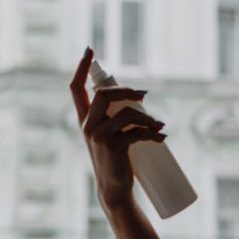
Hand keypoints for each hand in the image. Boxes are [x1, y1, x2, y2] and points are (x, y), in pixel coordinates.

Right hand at [69, 46, 166, 210]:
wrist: (114, 189)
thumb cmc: (116, 161)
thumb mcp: (110, 136)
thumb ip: (116, 118)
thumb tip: (140, 99)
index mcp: (84, 120)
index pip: (75, 88)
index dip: (82, 67)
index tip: (89, 49)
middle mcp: (87, 126)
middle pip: (102, 94)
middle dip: (126, 91)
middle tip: (144, 95)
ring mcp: (98, 137)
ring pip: (125, 113)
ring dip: (147, 117)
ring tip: (160, 126)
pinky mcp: (112, 147)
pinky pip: (136, 132)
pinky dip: (153, 134)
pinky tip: (162, 138)